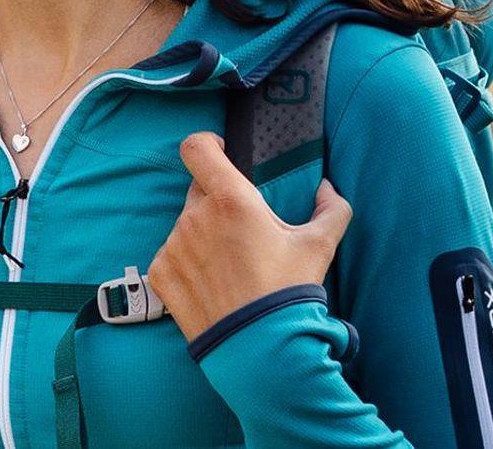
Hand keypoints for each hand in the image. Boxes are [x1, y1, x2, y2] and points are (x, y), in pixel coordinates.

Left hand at [148, 130, 352, 345]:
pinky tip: (212, 281)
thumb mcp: (319, 245)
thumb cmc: (287, 291)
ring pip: (186, 223)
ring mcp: (173, 246)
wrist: (257, 350)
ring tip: (229, 263)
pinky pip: (171, 253)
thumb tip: (327, 189)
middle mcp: (194, 217)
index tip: (222, 153)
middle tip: (241, 228)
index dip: (207, 143)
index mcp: (231, 199)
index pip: (197, 148)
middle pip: (198, 189)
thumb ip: (332, 208)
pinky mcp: (161, 275)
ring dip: (203, 232)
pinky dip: (187, 261)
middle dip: (217, 200)